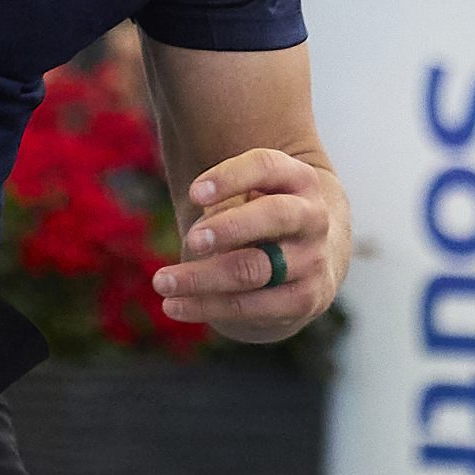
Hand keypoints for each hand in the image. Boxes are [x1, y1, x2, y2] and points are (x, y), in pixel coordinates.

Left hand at [152, 147, 348, 342]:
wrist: (310, 258)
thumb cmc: (260, 216)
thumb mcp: (248, 192)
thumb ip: (220, 193)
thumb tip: (197, 211)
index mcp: (298, 178)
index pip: (266, 167)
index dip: (229, 178)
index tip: (193, 195)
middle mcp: (313, 216)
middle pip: (274, 216)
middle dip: (229, 228)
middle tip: (191, 240)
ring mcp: (313, 260)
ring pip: (255, 269)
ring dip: (203, 277)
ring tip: (162, 281)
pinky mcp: (304, 300)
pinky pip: (252, 306)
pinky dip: (208, 306)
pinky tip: (174, 306)